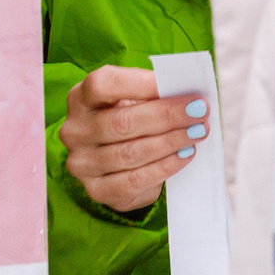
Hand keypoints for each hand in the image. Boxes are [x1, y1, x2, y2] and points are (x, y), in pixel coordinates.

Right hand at [57, 65, 210, 213]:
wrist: (114, 159)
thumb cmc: (128, 117)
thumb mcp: (133, 99)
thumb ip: (153, 94)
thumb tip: (187, 95)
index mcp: (80, 97)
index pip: (103, 85)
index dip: (141, 84)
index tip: (176, 84)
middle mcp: (74, 130)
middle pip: (122, 122)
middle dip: (167, 116)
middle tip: (199, 111)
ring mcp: (82, 163)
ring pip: (131, 153)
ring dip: (171, 142)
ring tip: (197, 132)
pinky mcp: (97, 190)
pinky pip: (134, 180)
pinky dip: (165, 167)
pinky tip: (185, 155)